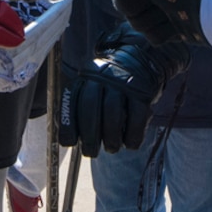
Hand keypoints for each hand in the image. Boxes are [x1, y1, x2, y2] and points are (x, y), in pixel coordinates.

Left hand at [60, 30, 189, 156]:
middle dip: (89, 135)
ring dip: (110, 137)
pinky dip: (133, 135)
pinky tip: (130, 144)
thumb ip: (80, 108)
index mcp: (86, 78)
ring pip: (113, 113)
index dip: (69, 124)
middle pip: (90, 107)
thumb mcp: (94, 87)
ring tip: (111, 148)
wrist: (142, 59)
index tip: (69, 143)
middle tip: (91, 152)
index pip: (73, 101)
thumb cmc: (112, 85)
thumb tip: (68, 139)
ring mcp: (123, 84)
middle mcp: (103, 78)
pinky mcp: (143, 92)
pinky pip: (137, 117)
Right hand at [84, 0, 210, 46]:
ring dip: (152, 20)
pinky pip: (152, 37)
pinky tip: (175, 25)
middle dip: (138, 7)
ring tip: (169, 11)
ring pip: (137, 24)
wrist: (206, 5)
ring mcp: (159, 9)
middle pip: (123, 8)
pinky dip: (163, 32)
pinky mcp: (169, 29)